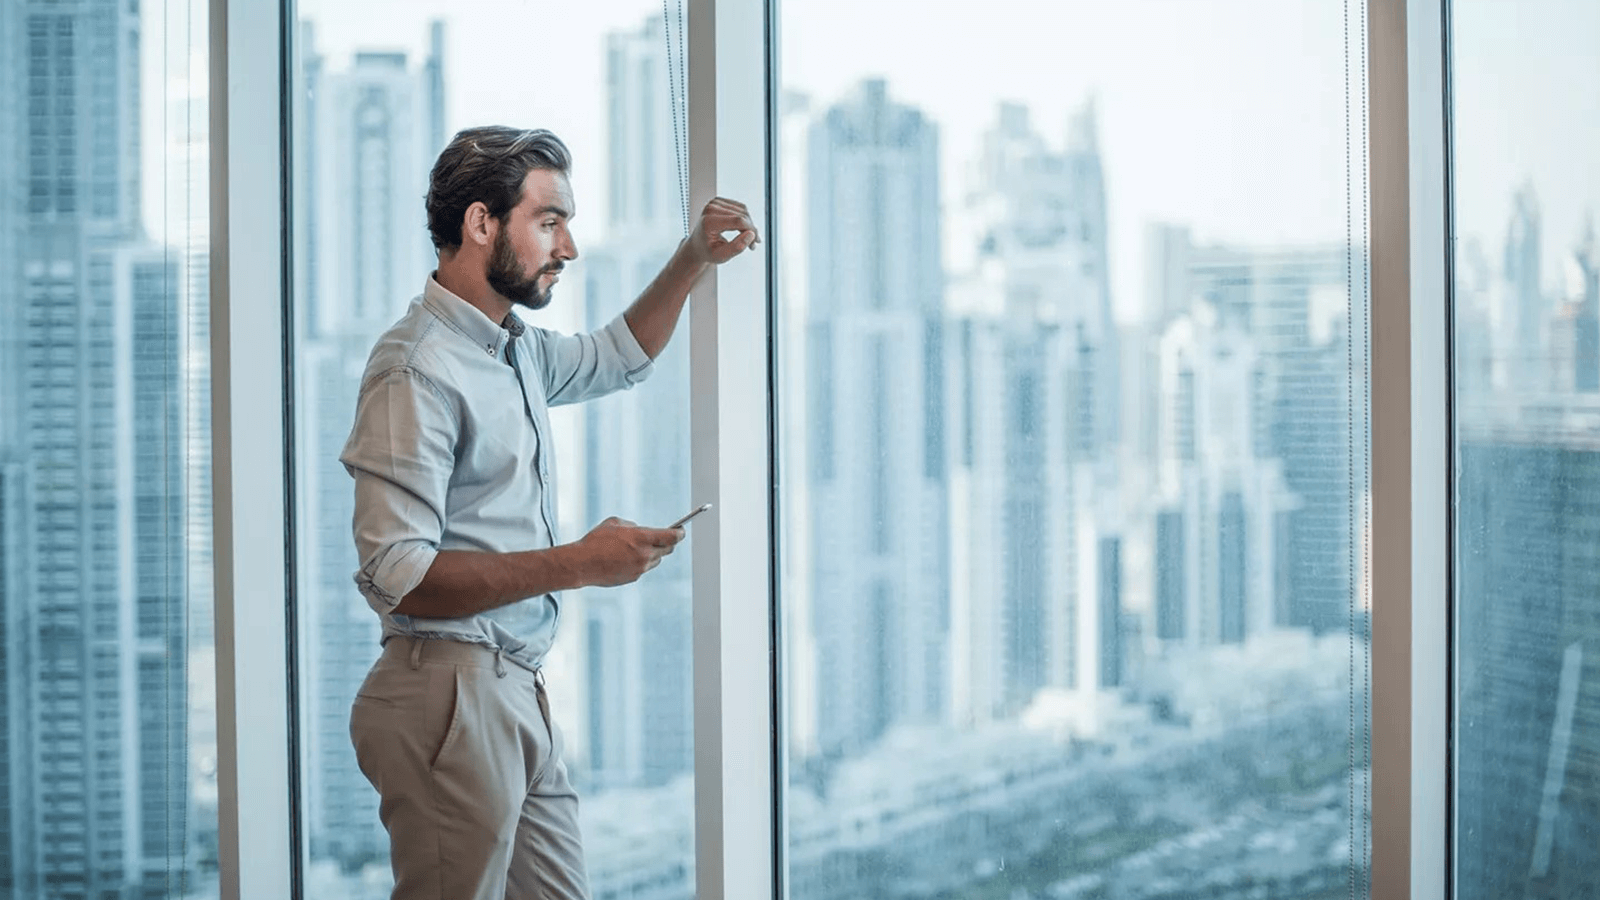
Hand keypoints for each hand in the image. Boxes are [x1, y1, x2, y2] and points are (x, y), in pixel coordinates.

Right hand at [570, 516, 684, 587]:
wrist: (582, 564)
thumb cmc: (596, 541)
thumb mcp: (615, 523)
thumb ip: (632, 526)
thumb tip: (640, 531)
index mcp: (642, 538)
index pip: (671, 537)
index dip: (679, 533)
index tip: (681, 531)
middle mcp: (645, 555)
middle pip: (667, 550)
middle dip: (668, 543)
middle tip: (666, 538)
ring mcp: (640, 569)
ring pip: (656, 560)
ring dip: (653, 553)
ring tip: (640, 547)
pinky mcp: (633, 578)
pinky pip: (644, 568)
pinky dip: (641, 562)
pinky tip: (628, 558)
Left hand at [682, 197, 759, 265]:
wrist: (698, 245)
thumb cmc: (708, 251)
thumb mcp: (721, 256)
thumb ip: (736, 247)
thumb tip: (751, 235)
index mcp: (709, 221)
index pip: (738, 220)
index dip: (751, 231)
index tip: (754, 243)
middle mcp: (711, 208)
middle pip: (742, 215)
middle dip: (751, 230)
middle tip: (752, 244)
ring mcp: (715, 202)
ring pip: (744, 210)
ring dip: (750, 225)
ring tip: (748, 239)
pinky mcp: (720, 201)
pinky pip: (740, 208)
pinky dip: (745, 219)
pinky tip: (744, 230)